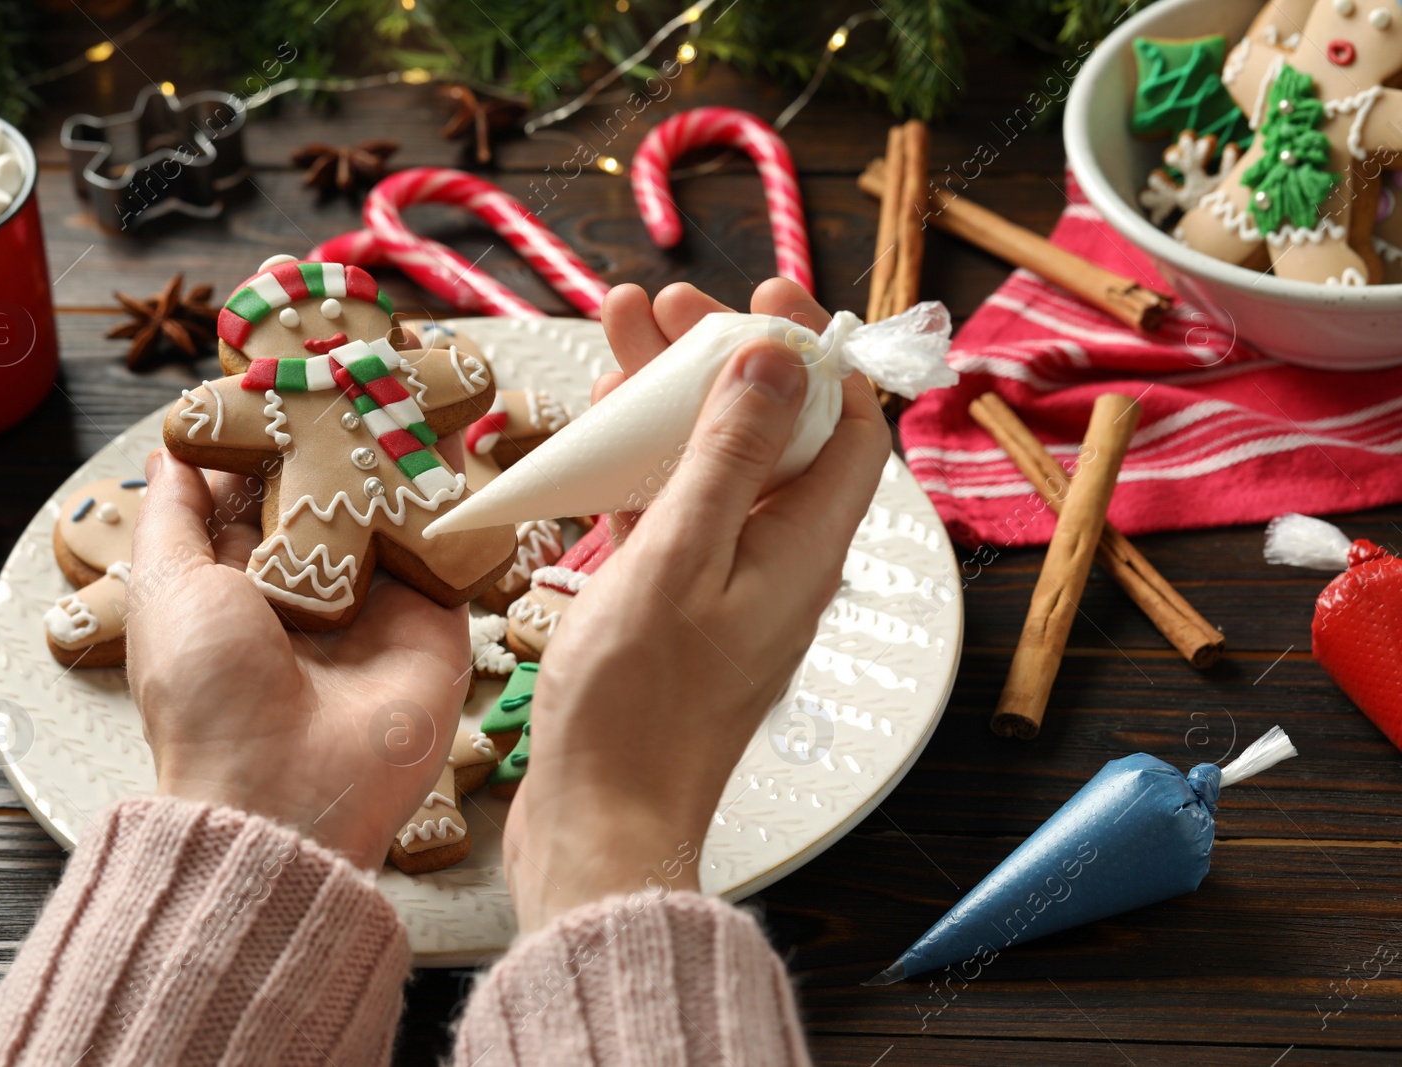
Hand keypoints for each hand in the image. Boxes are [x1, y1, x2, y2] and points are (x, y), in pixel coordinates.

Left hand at [125, 375, 472, 870]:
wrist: (286, 791)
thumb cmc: (209, 694)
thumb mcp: (168, 589)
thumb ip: (175, 517)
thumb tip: (171, 450)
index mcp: (244, 584)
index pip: (262, 492)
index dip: (273, 433)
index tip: (288, 371)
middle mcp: (314, 588)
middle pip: (334, 492)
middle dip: (345, 431)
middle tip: (358, 356)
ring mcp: (380, 602)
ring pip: (395, 508)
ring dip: (402, 448)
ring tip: (410, 373)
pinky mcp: (437, 619)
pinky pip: (450, 547)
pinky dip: (455, 493)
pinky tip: (458, 431)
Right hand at [501, 279, 892, 930]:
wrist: (599, 826)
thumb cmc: (637, 711)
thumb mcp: (680, 561)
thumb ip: (729, 456)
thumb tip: (780, 360)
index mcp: (805, 551)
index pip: (846, 427)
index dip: (815, 353)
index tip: (766, 298)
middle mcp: (777, 564)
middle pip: (770, 435)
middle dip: (723, 361)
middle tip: (666, 308)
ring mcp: (724, 588)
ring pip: (711, 469)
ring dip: (669, 405)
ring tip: (614, 345)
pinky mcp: (675, 611)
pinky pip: (670, 518)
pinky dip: (638, 470)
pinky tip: (596, 437)